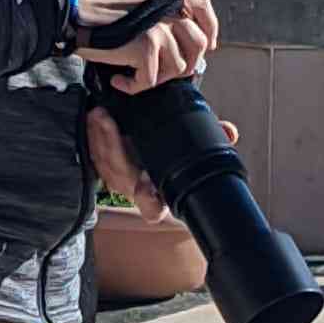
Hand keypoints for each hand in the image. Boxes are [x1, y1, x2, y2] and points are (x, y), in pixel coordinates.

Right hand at [76, 0, 219, 95]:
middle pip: (198, 44)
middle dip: (185, 64)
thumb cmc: (94, 4)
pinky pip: (151, 80)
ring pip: (178, 67)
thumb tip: (170, 25)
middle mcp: (168, 7)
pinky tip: (120, 81)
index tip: (207, 46)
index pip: (203, 7)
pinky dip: (134, 86)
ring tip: (136, 75)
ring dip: (157, 78)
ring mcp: (160, 27)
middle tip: (165, 72)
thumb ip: (156, 2)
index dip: (209, 30)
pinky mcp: (146, 46)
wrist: (72, 13)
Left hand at [88, 103, 238, 225]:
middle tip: (108, 120)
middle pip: (120, 175)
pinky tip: (93, 120)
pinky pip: (96, 158)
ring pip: (104, 164)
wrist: (153, 173)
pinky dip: (93, 138)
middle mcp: (137, 194)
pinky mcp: (107, 171)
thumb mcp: (194, 155)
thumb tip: (230, 132)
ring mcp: (119, 183)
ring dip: (99, 138)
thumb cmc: (173, 163)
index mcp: (159, 198)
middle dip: (111, 146)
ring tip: (99, 114)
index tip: (148, 188)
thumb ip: (214, 142)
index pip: (154, 208)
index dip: (151, 202)